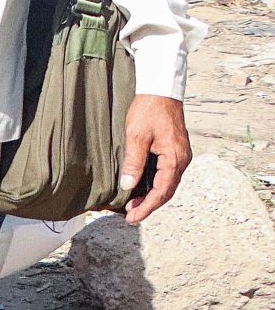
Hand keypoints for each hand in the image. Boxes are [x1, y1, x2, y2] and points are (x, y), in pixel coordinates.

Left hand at [120, 93, 191, 223]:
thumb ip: (134, 162)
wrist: (161, 92)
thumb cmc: (148, 111)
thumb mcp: (136, 136)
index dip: (147, 207)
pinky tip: (140, 187)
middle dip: (149, 205)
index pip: (162, 191)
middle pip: (166, 191)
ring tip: (132, 205)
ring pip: (166, 184)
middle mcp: (181, 160)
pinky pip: (165, 174)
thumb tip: (128, 185)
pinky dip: (153, 184)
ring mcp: (179, 156)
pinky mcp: (174, 151)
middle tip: (130, 216)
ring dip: (151, 195)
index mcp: (175, 159)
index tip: (132, 217)